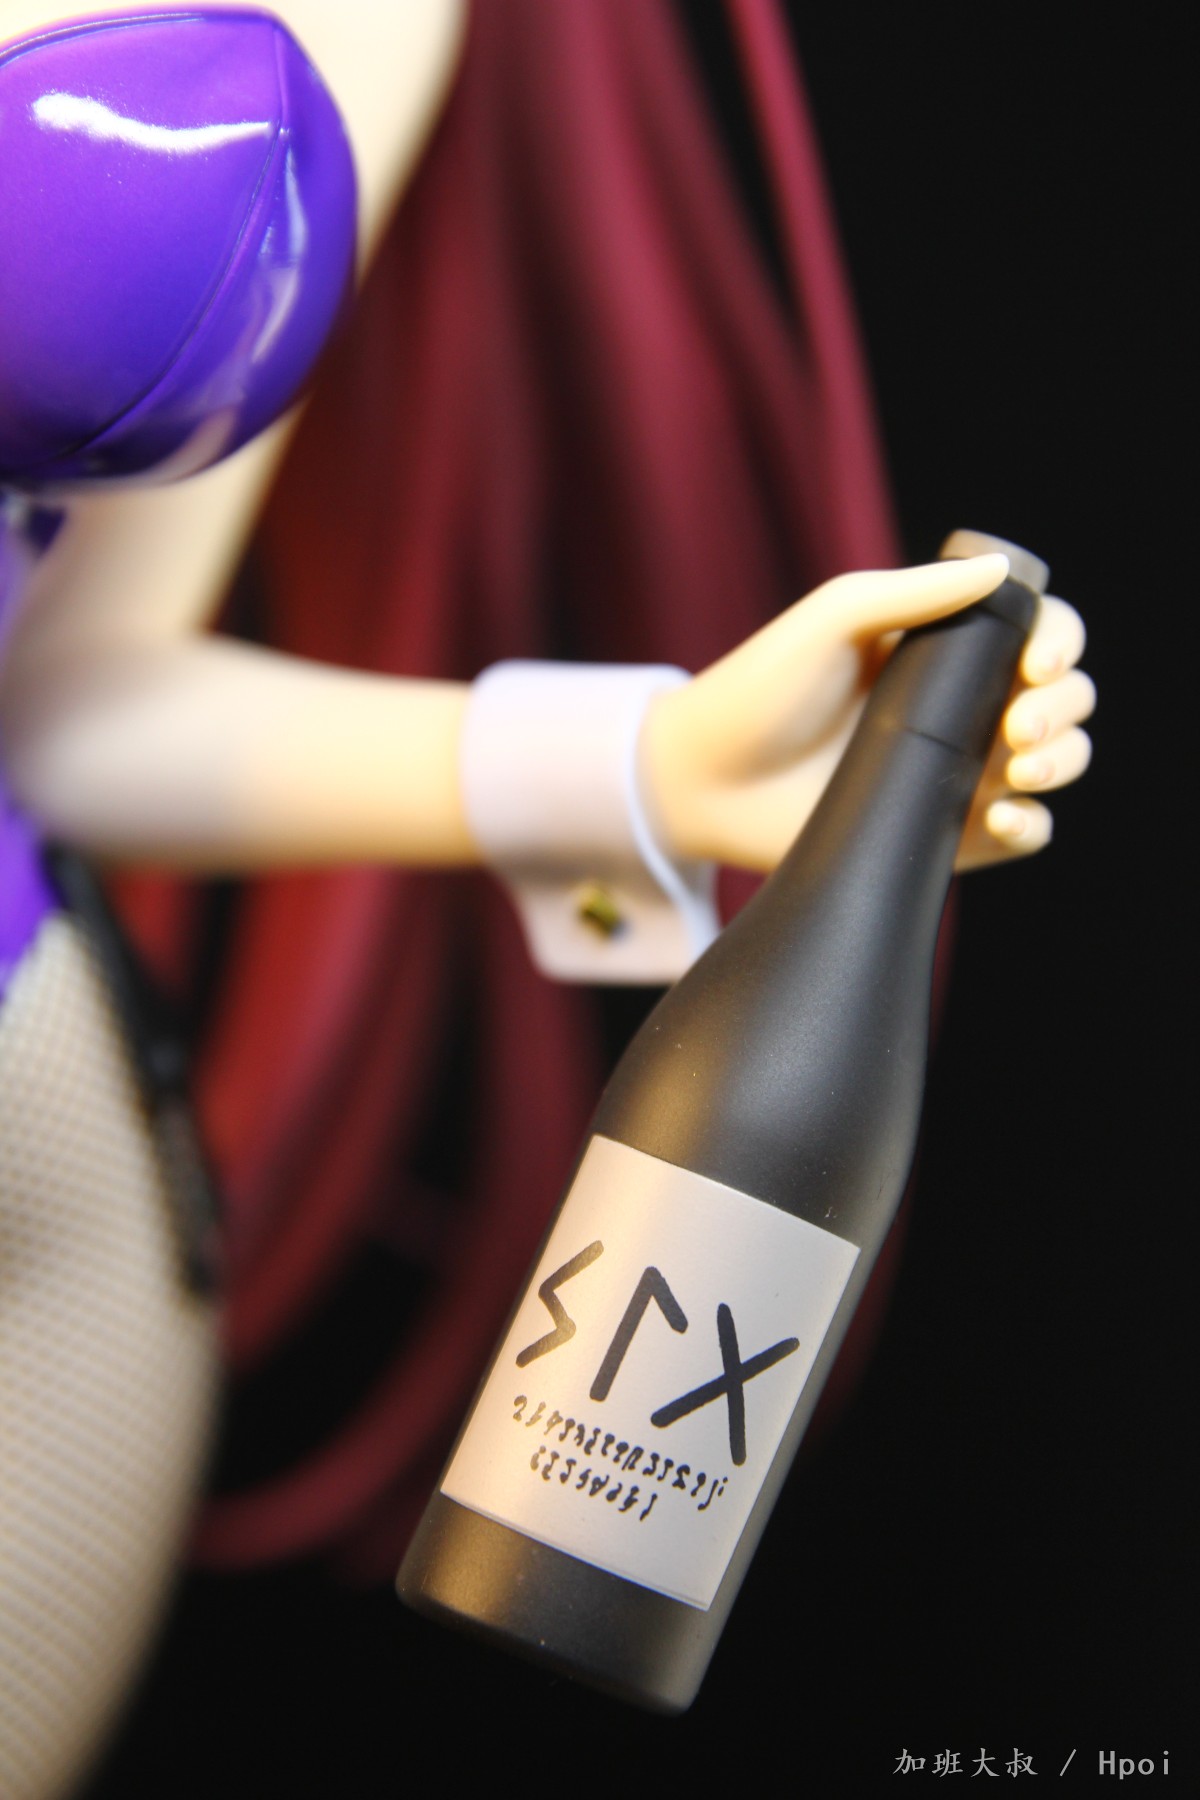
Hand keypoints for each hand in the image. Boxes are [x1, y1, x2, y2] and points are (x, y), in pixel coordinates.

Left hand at [641, 553, 1093, 872]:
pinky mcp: (945, 834)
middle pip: (1064, 698)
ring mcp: (959, 773)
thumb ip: (913, 593)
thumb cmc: (759, 688)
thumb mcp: (833, 620)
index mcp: (947, 648)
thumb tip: (1000, 569)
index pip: (1040, 633)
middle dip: (1065, 708)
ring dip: (1064, 760)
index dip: (1060, 643)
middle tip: (1017, 727)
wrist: (704, 780)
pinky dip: (1034, 824)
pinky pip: (1023, 833)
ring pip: (1059, 762)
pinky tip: (1003, 815)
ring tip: (1017, 770)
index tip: (1036, 664)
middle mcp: (965, 707)